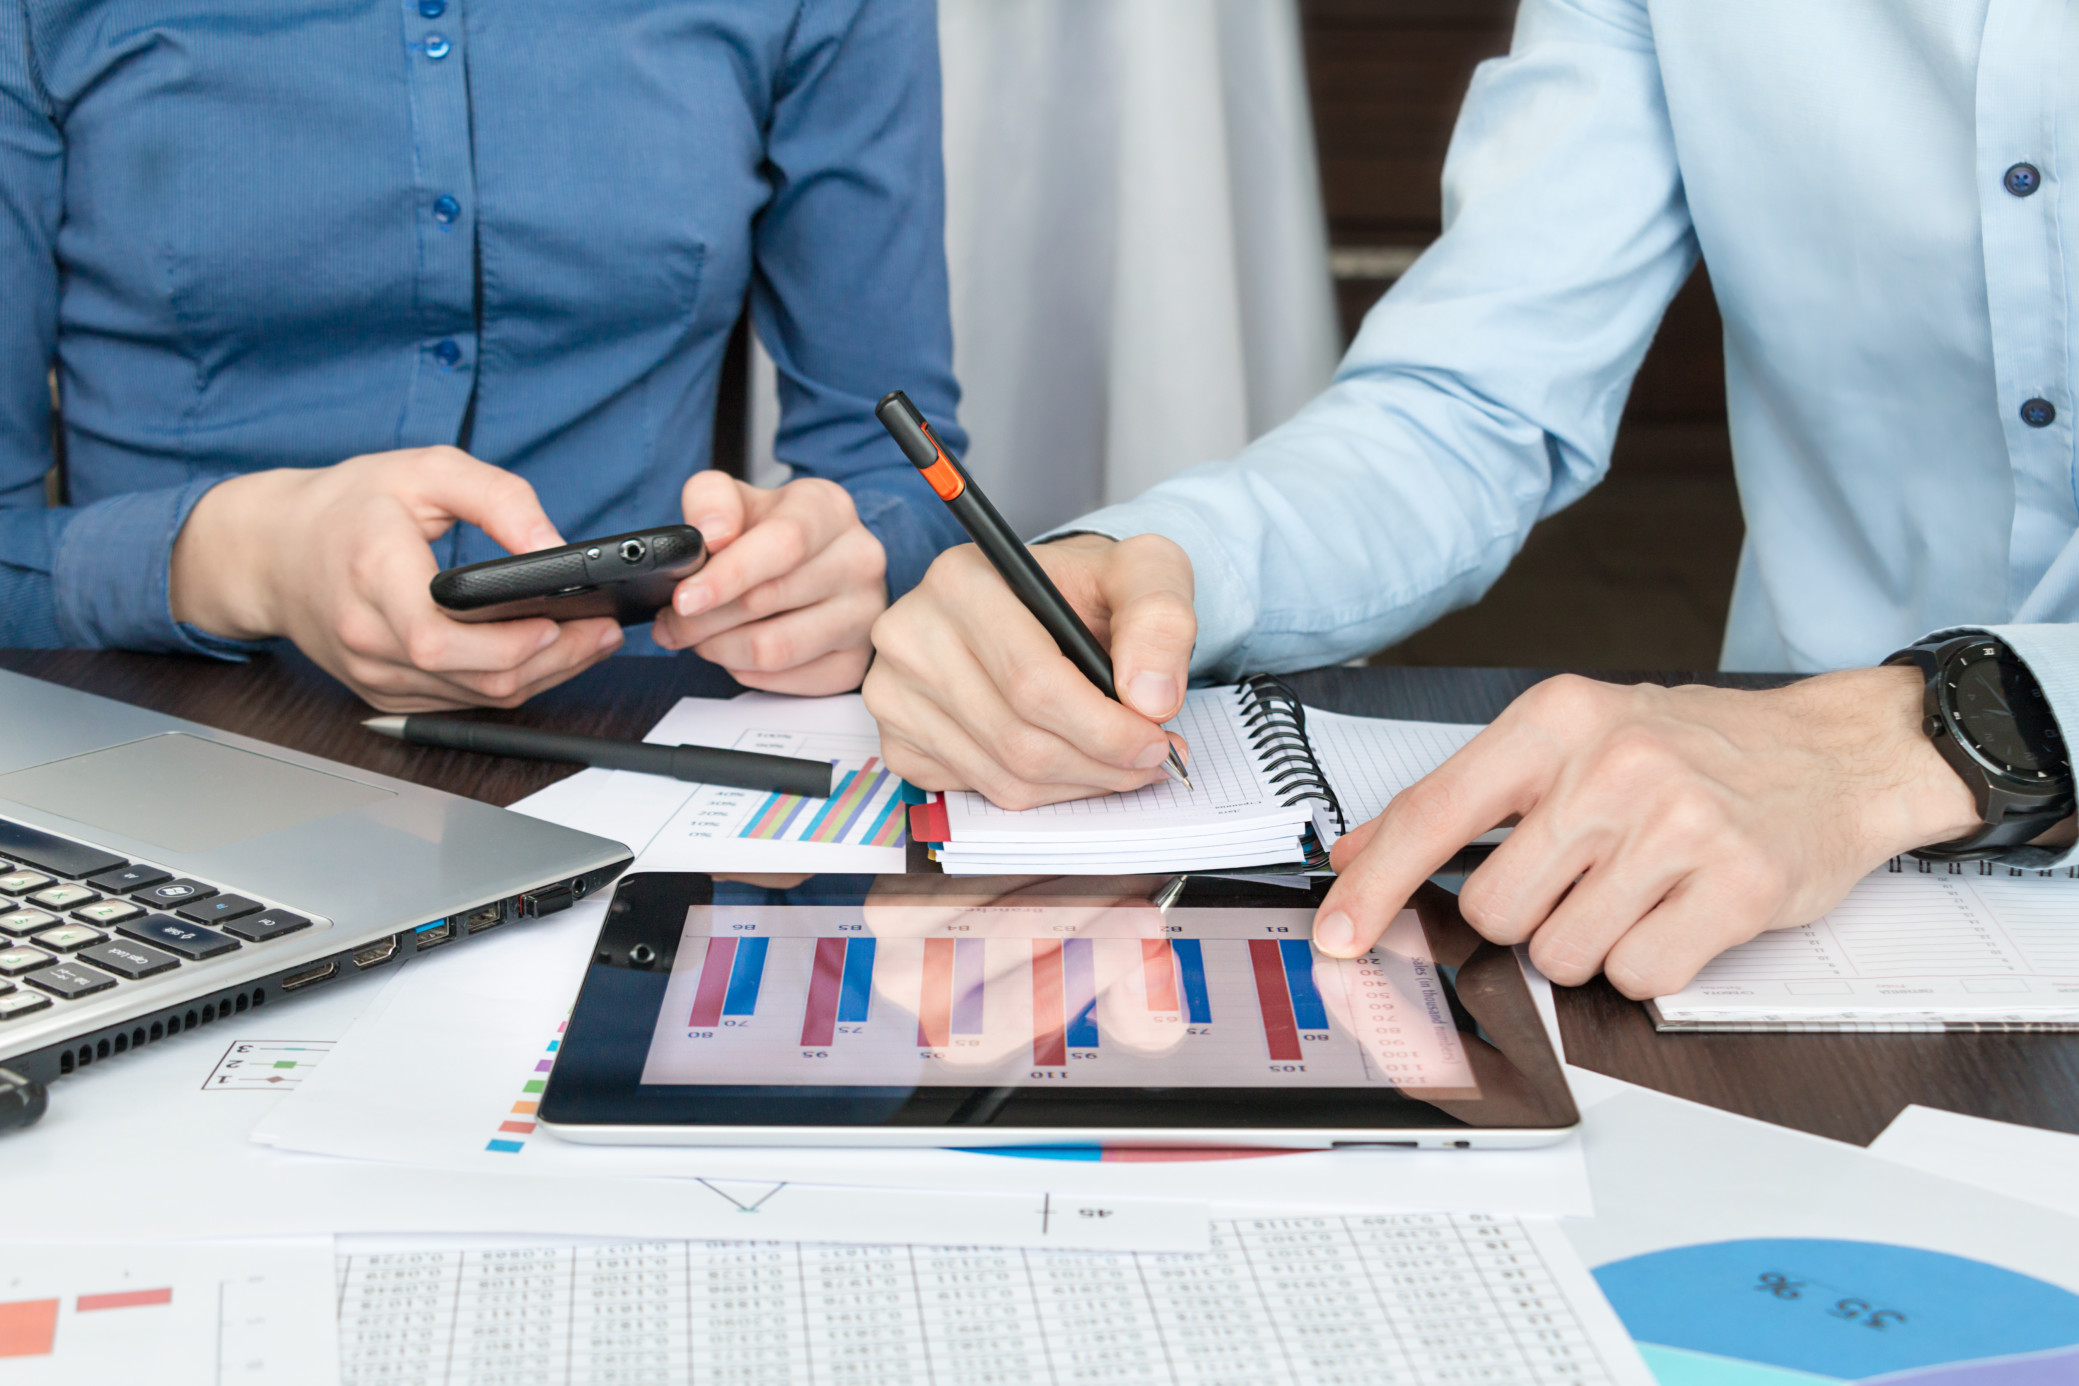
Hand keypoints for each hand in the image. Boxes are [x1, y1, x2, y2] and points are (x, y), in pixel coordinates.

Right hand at [170, 447, 622, 710]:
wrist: (271, 550)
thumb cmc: (347, 506)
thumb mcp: (424, 471)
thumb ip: (497, 497)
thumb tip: (553, 543)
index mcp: (372, 574)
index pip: (440, 639)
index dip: (507, 643)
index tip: (558, 621)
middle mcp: (368, 635)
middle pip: (473, 678)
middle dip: (552, 660)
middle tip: (602, 631)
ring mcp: (374, 672)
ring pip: (476, 699)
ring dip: (542, 675)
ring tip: (589, 640)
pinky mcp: (384, 691)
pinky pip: (461, 702)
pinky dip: (509, 683)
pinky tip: (545, 655)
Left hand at [652, 472, 886, 694]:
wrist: (813, 562)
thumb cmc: (769, 533)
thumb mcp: (736, 499)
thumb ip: (711, 499)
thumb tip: (711, 535)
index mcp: (830, 509)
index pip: (783, 544)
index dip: (728, 575)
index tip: (684, 599)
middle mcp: (859, 559)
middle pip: (767, 602)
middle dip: (702, 619)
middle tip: (672, 622)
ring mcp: (863, 614)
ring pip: (773, 650)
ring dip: (718, 649)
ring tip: (698, 636)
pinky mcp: (855, 661)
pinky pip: (783, 680)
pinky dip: (744, 670)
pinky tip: (734, 649)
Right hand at [863, 533, 1195, 808]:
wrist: (1045, 601)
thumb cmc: (1087, 587)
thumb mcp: (1143, 572)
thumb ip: (1160, 620)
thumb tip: (1151, 699)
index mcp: (961, 581)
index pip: (1031, 680)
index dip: (1104, 727)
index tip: (1157, 741)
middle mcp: (911, 635)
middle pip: (1017, 738)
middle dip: (1100, 764)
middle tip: (1153, 761)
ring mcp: (894, 692)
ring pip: (1002, 775)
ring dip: (1077, 783)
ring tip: (1121, 762)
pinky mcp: (898, 740)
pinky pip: (979, 791)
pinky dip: (1040, 791)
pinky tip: (1070, 759)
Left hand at [1312, 669, 1982, 997]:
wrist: (1833, 751)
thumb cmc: (1691, 748)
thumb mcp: (1568, 741)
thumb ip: (1460, 798)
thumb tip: (1358, 853)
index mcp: (1556, 719)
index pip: (1436, 814)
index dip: (1375, 887)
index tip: (1337, 935)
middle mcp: (1613, 765)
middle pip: (1495, 909)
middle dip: (1525, 916)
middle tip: (1580, 878)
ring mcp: (1678, 825)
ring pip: (1562, 953)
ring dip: (1589, 943)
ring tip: (1636, 889)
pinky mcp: (1737, 886)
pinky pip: (1640, 977)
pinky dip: (1649, 964)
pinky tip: (1679, 912)